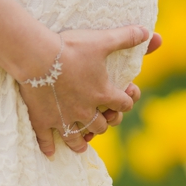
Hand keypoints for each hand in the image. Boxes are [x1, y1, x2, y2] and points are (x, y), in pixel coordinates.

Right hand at [17, 26, 158, 157]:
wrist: (36, 56)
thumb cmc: (70, 48)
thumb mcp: (102, 40)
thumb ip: (126, 38)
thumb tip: (150, 32)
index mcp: (103, 93)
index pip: (124, 105)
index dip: (127, 101)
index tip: (125, 98)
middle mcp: (86, 111)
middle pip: (102, 125)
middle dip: (105, 122)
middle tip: (103, 119)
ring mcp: (64, 118)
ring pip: (78, 137)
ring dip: (82, 141)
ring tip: (83, 143)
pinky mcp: (43, 120)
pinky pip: (47, 140)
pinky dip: (50, 147)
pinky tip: (52, 152)